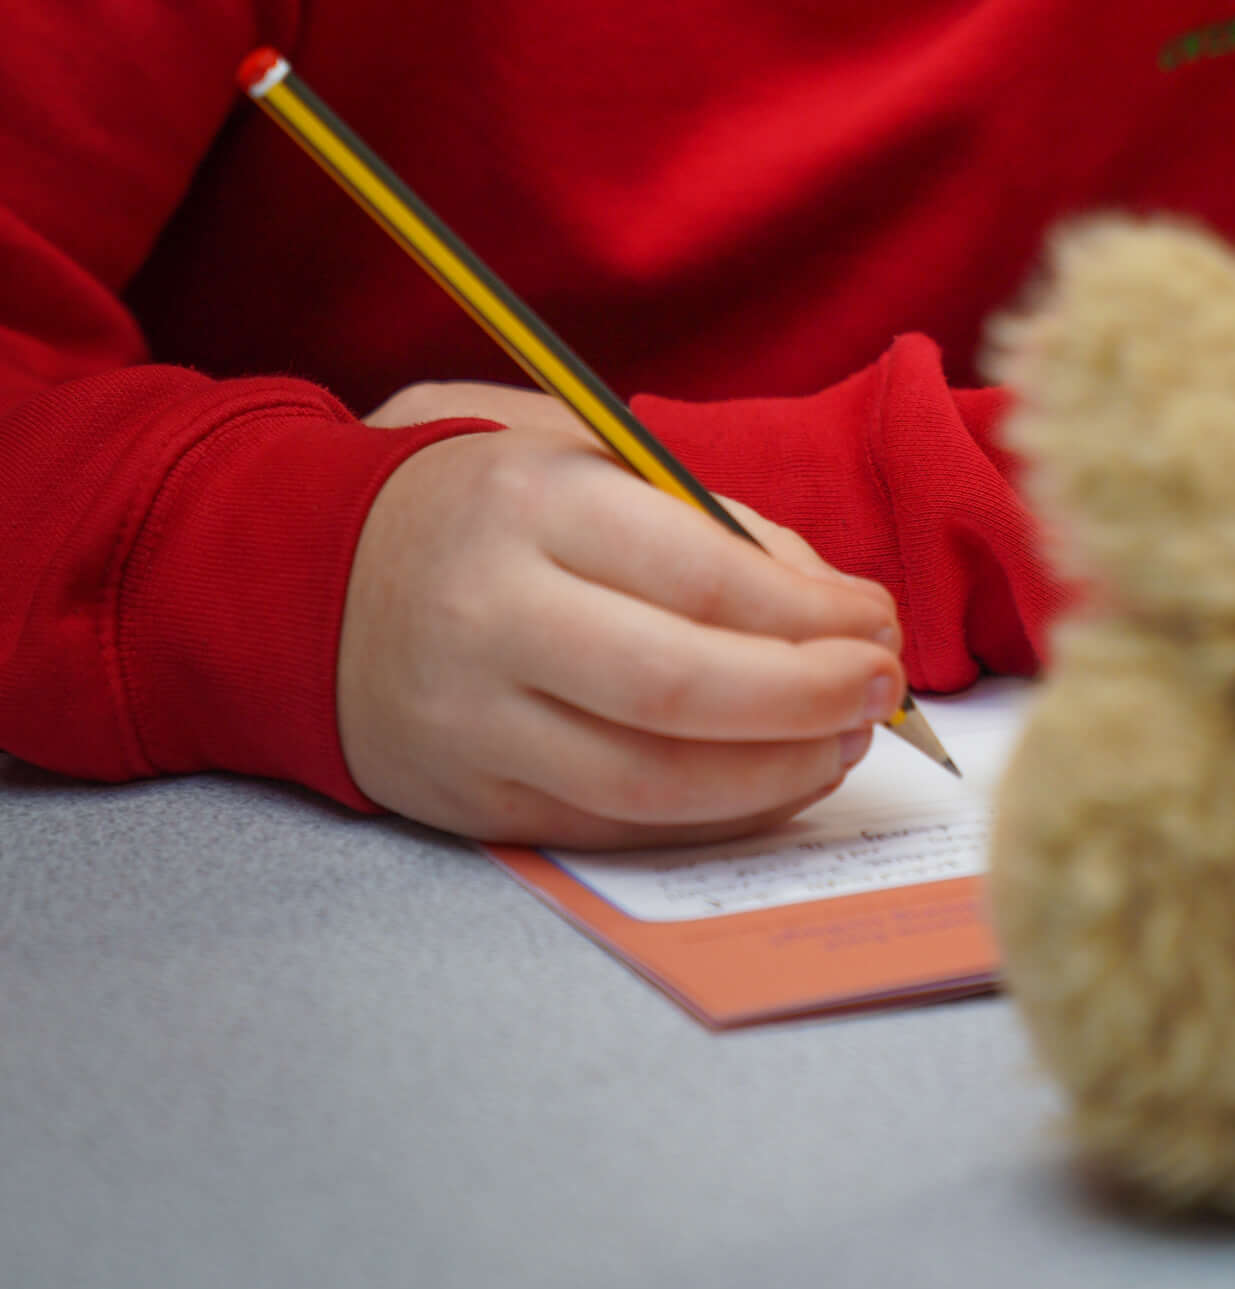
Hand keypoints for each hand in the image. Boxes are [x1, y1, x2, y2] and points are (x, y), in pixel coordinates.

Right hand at [339, 390, 904, 848]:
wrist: (301, 580)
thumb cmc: (481, 506)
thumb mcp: (583, 459)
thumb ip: (708, 521)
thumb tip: (830, 604)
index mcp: (529, 505)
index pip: (699, 573)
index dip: (810, 612)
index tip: (877, 619)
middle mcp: (492, 617)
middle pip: (679, 688)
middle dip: (805, 698)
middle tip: (879, 689)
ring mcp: (472, 721)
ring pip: (649, 782)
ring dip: (772, 774)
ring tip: (842, 743)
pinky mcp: (466, 800)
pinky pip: (609, 829)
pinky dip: (708, 818)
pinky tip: (770, 785)